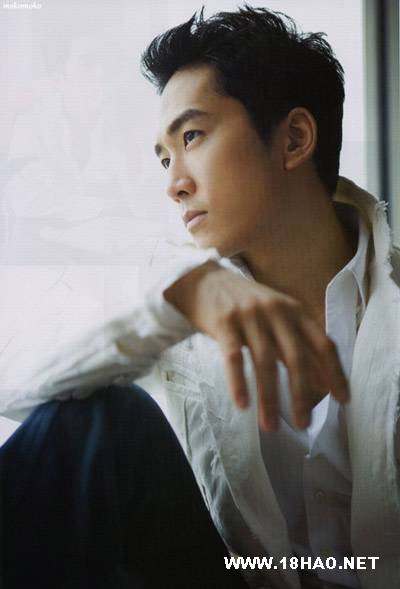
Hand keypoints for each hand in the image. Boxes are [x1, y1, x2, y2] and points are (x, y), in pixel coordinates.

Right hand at [164, 261, 348, 430]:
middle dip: (301, 395)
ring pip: (265, 362)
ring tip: (271, 426)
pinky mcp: (224, 322)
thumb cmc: (246, 304)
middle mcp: (276, 311)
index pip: (323, 343)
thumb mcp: (278, 315)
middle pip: (296, 357)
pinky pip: (233, 358)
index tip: (343, 400)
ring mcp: (249, 316)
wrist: (205, 280)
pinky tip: (242, 404)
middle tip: (304, 424)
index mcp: (295, 310)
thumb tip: (323, 381)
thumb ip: (298, 343)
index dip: (335, 372)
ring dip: (269, 398)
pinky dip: (239, 383)